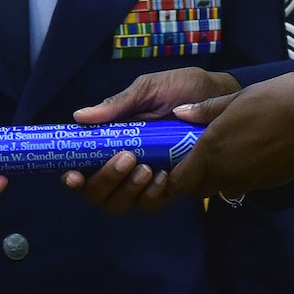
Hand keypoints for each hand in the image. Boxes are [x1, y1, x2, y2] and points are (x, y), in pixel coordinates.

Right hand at [63, 68, 241, 215]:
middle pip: (97, 193)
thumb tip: (79, 117)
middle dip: (104, 181)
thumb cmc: (182, 90)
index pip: (82, 167)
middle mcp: (124, 165)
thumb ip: (118, 105)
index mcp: (112, 141)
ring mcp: (146, 178)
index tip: (72, 175)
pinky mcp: (171, 186)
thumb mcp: (148, 90)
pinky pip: (152, 204)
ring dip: (127, 190)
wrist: (220, 96)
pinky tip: (164, 177)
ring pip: (120, 204)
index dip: (72, 178)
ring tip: (147, 167)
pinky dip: (152, 195)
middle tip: (125, 158)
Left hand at [166, 72, 293, 199]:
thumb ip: (207, 110)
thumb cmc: (278, 100)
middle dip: (193, 178)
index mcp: (212, 150)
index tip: (174, 162)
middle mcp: (226, 172)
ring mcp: (249, 181)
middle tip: (195, 155)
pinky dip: (239, 175)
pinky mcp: (268, 183)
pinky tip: (248, 152)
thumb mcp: (239, 96)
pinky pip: (244, 185)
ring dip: (217, 178)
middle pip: (199, 190)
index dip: (174, 176)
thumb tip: (181, 112)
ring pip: (222, 189)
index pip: (180, 182)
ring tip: (223, 152)